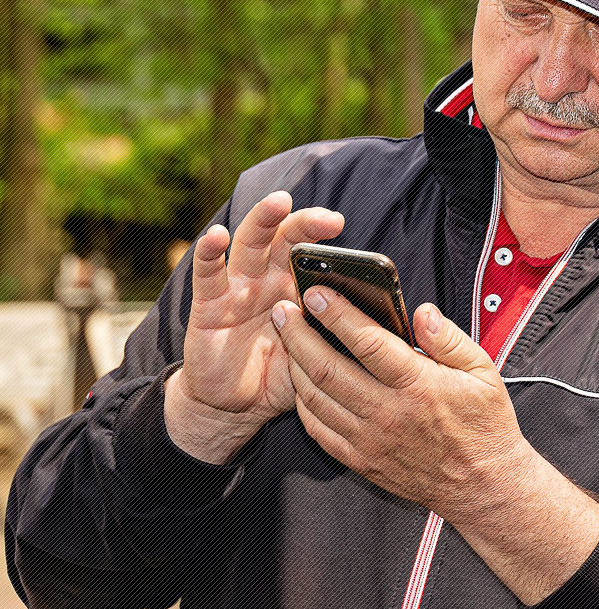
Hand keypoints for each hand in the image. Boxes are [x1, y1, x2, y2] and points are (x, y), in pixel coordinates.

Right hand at [165, 191, 344, 463]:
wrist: (238, 406)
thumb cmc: (282, 372)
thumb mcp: (316, 351)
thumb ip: (336, 333)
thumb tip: (381, 322)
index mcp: (295, 285)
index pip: (311, 249)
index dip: (326, 236)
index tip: (344, 228)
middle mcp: (267, 277)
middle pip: (284, 237)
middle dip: (305, 222)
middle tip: (329, 219)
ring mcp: (237, 288)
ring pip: (248, 244)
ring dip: (263, 220)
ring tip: (279, 202)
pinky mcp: (208, 306)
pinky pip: (208, 275)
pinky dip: (208, 253)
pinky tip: (216, 236)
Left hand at [274, 289, 598, 602]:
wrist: (481, 485)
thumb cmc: (484, 425)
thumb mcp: (483, 372)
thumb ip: (448, 338)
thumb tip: (421, 312)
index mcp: (419, 385)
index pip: (368, 342)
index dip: (337, 314)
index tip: (318, 293)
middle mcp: (388, 413)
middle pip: (327, 368)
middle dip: (299, 334)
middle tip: (283, 310)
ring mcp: (369, 440)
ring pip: (315, 397)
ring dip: (294, 364)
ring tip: (286, 337)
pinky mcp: (360, 459)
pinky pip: (318, 428)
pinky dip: (303, 401)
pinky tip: (300, 381)